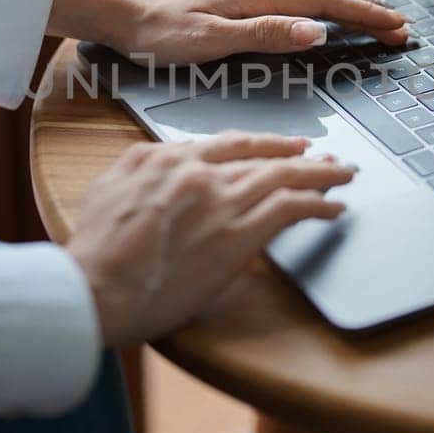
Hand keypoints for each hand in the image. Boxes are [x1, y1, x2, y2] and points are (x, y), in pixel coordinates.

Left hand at [48, 0, 407, 63]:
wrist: (114, 8)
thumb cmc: (155, 32)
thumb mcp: (210, 42)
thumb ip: (265, 35)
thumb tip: (315, 31)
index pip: (326, 3)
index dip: (366, 17)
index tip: (397, 29)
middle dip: (366, 7)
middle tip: (398, 25)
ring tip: (369, 9)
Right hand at [65, 131, 353, 346]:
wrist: (93, 288)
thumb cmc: (92, 253)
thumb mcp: (106, 189)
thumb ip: (140, 168)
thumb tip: (159, 165)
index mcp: (165, 158)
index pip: (228, 144)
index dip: (261, 144)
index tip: (281, 146)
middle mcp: (198, 173)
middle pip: (262, 156)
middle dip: (298, 156)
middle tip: (324, 156)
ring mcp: (220, 202)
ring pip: (284, 177)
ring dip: (318, 175)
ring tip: (341, 176)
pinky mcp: (238, 236)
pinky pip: (290, 209)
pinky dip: (317, 204)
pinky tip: (333, 208)